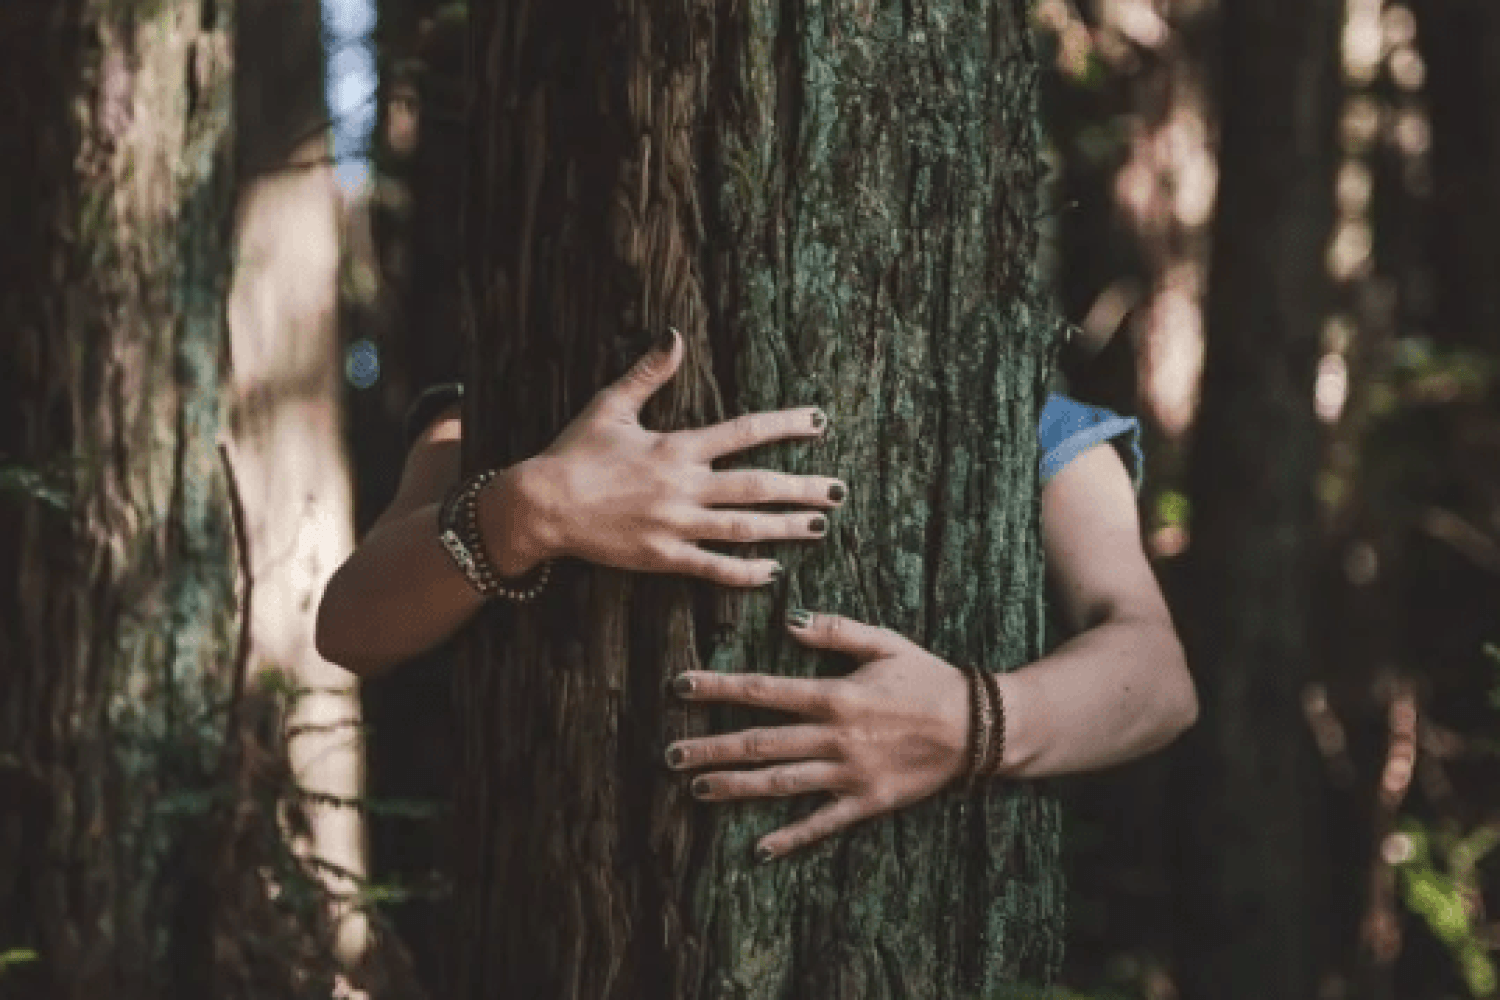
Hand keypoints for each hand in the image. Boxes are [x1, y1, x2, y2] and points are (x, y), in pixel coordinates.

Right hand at [492, 329, 844, 586]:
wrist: (542, 505)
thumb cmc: (574, 453)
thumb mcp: (611, 405)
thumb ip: (649, 373)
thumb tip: (674, 335)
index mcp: (676, 447)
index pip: (744, 432)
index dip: (785, 425)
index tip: (820, 422)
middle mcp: (683, 487)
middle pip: (756, 486)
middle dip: (801, 487)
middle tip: (838, 491)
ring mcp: (675, 525)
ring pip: (743, 528)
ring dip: (784, 528)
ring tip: (818, 526)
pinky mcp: (662, 558)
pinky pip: (712, 568)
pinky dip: (744, 572)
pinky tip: (772, 572)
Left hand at [664, 611, 972, 861]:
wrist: (979, 727)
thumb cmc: (929, 679)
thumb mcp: (886, 643)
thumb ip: (836, 631)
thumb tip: (789, 620)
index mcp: (835, 695)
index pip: (764, 691)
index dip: (720, 688)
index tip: (682, 687)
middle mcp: (835, 738)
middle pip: (760, 743)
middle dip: (712, 747)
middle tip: (671, 754)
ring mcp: (849, 774)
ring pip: (781, 783)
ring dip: (736, 787)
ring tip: (697, 789)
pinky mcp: (867, 802)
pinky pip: (823, 823)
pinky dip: (791, 836)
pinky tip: (759, 848)